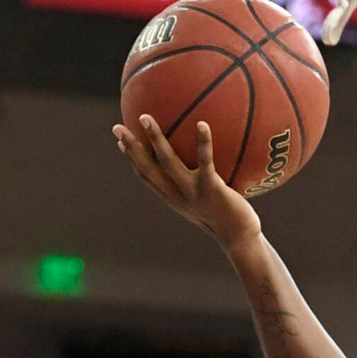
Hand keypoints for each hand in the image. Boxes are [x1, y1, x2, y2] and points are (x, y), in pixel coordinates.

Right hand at [114, 116, 262, 251]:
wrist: (239, 239)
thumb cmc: (228, 218)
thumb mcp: (208, 202)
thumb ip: (199, 185)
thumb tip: (205, 166)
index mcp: (173, 198)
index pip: (146, 177)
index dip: (131, 159)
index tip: (120, 142)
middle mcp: (177, 195)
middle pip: (147, 168)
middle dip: (131, 147)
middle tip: (117, 127)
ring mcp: (192, 192)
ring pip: (167, 162)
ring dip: (154, 139)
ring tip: (145, 118)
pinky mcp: (210, 188)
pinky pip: (205, 161)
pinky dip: (203, 142)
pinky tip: (202, 123)